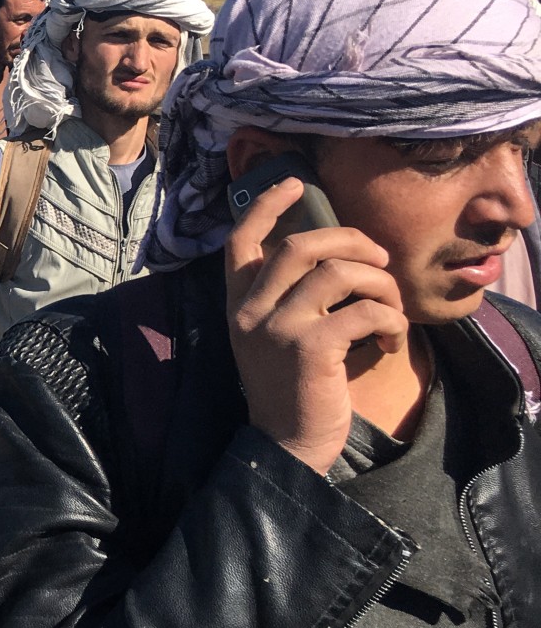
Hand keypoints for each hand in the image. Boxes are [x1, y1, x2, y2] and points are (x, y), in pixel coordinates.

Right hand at [225, 178, 409, 474]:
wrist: (286, 444)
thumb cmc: (289, 387)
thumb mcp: (271, 335)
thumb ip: (285, 296)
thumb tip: (334, 254)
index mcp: (237, 303)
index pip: (241, 240)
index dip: (266, 206)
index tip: (294, 183)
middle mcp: (249, 310)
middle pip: (301, 245)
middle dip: (352, 241)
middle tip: (379, 258)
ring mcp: (277, 327)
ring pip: (338, 272)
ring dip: (379, 284)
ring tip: (390, 308)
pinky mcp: (310, 348)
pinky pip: (363, 311)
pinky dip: (389, 321)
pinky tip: (390, 340)